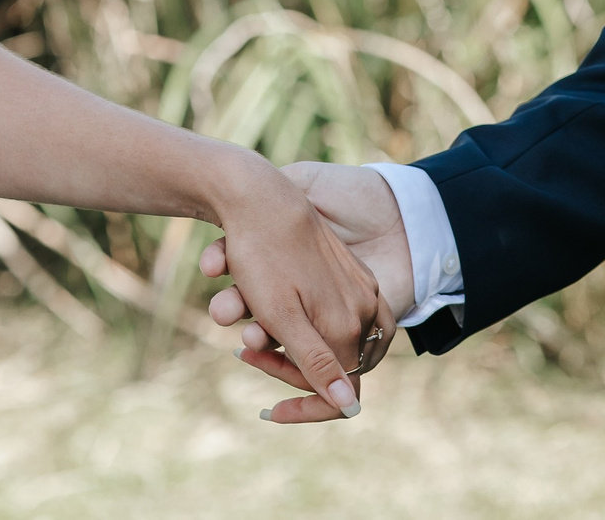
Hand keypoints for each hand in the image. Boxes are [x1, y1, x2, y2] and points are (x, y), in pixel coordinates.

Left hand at [202, 162, 412, 421]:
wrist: (262, 195)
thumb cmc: (265, 257)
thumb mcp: (283, 317)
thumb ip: (316, 361)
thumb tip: (348, 406)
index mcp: (350, 326)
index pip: (338, 394)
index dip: (306, 409)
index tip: (271, 410)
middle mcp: (363, 309)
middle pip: (330, 365)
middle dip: (283, 364)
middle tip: (244, 348)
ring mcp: (359, 287)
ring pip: (324, 336)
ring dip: (277, 335)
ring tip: (241, 316)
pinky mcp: (347, 270)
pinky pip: (329, 311)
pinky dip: (297, 315)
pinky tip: (265, 300)